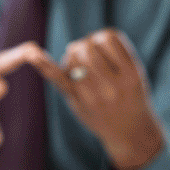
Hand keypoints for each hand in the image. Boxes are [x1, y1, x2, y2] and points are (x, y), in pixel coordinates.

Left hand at [16, 29, 164, 169]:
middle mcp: (113, 86)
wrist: (130, 133)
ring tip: (81, 64)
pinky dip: (45, 66)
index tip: (104, 47)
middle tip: (89, 56)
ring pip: (72, 58)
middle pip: (86, 48)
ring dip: (73, 55)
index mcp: (132, 74)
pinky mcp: (77, 103)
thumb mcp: (136, 73)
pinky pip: (59, 80)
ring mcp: (94, 96)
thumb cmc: (132, 96)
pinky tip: (33, 55)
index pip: (108, 37)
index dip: (101, 37)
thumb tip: (77, 44)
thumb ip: (115, 54)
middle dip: (84, 46)